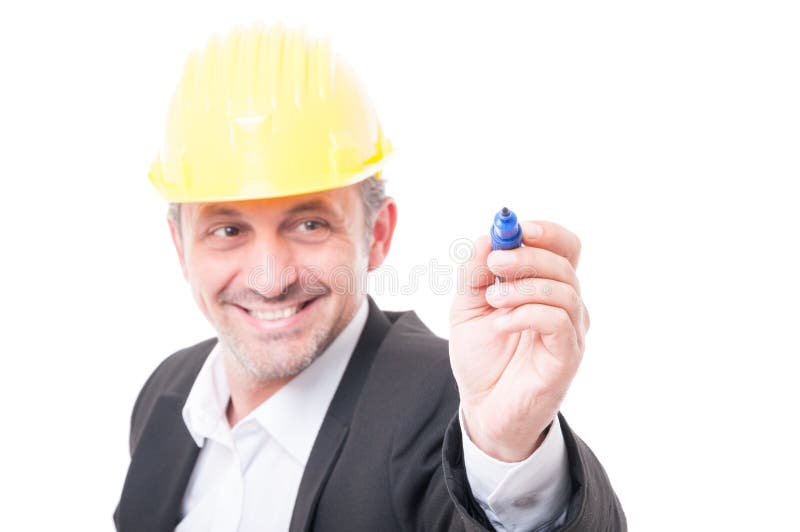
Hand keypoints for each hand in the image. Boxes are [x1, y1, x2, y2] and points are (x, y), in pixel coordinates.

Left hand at [449, 220, 588, 461]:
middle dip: (526, 255)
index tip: (517, 227)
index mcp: (545, 286)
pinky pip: (558, 321)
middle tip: (494, 262)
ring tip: (492, 301)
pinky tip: (500, 324)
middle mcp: (566, 304)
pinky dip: (526, 313)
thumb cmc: (483, 356)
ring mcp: (570, 330)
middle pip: (564, 262)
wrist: (484, 408)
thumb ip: (474, 273)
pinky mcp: (568, 355)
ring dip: (523, 287)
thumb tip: (485, 237)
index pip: (564, 247)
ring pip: (564, 289)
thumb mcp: (467, 307)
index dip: (546, 231)